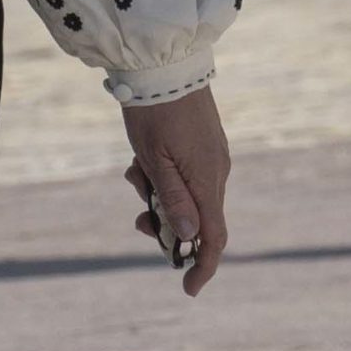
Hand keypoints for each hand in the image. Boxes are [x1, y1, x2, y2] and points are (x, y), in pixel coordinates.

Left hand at [120, 85, 229, 296]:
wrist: (162, 61)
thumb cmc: (152, 110)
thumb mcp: (153, 158)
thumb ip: (172, 198)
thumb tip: (190, 238)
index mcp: (208, 180)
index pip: (213, 237)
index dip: (202, 266)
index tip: (188, 289)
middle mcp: (217, 171)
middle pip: (197, 218)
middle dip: (167, 223)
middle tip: (137, 215)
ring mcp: (212, 156)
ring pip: (187, 194)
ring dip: (158, 194)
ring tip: (132, 173)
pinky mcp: (203, 143)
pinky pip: (185, 173)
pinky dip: (163, 175)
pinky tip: (140, 157)